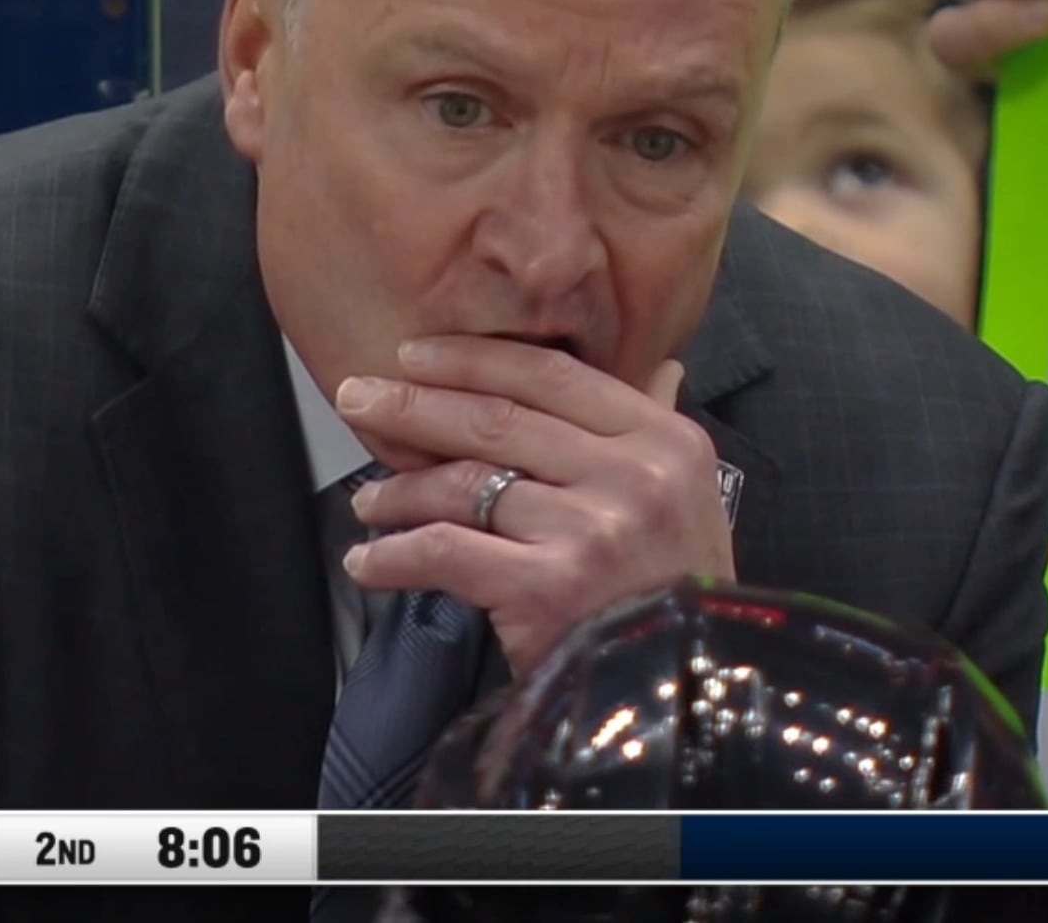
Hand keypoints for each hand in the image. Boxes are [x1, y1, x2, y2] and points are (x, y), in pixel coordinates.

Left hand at [334, 336, 735, 676]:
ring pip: (465, 484)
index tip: (414, 356)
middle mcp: (631, 476)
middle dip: (413, 406)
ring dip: (400, 490)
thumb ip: (656, 433)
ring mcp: (588, 531)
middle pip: (496, 420)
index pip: (552, 377)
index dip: (472, 360)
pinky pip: (446, 551)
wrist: (689, 692)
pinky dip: (394, 555)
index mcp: (664, 441)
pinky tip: (367, 563)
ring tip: (367, 503)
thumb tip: (660, 368)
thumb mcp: (692, 500)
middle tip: (355, 398)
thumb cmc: (680, 593)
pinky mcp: (546, 587)